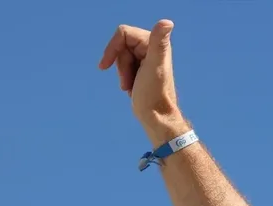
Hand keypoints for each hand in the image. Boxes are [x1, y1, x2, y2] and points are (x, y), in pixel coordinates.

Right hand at [99, 20, 186, 143]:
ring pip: (121, 57)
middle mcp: (153, 48)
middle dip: (120, 64)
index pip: (123, 34)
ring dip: (121, 72)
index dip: (112, 48)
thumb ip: (159, 43)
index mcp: (156, 43)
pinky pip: (124, 66)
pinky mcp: (142, 69)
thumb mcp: (154, 66)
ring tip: (130, 87)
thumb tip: (167, 22)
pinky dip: (123, 77)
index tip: (105, 65)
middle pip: (121, 46)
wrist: (155, 117)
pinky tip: (131, 88)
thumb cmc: (153, 93)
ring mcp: (147, 59)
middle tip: (128, 82)